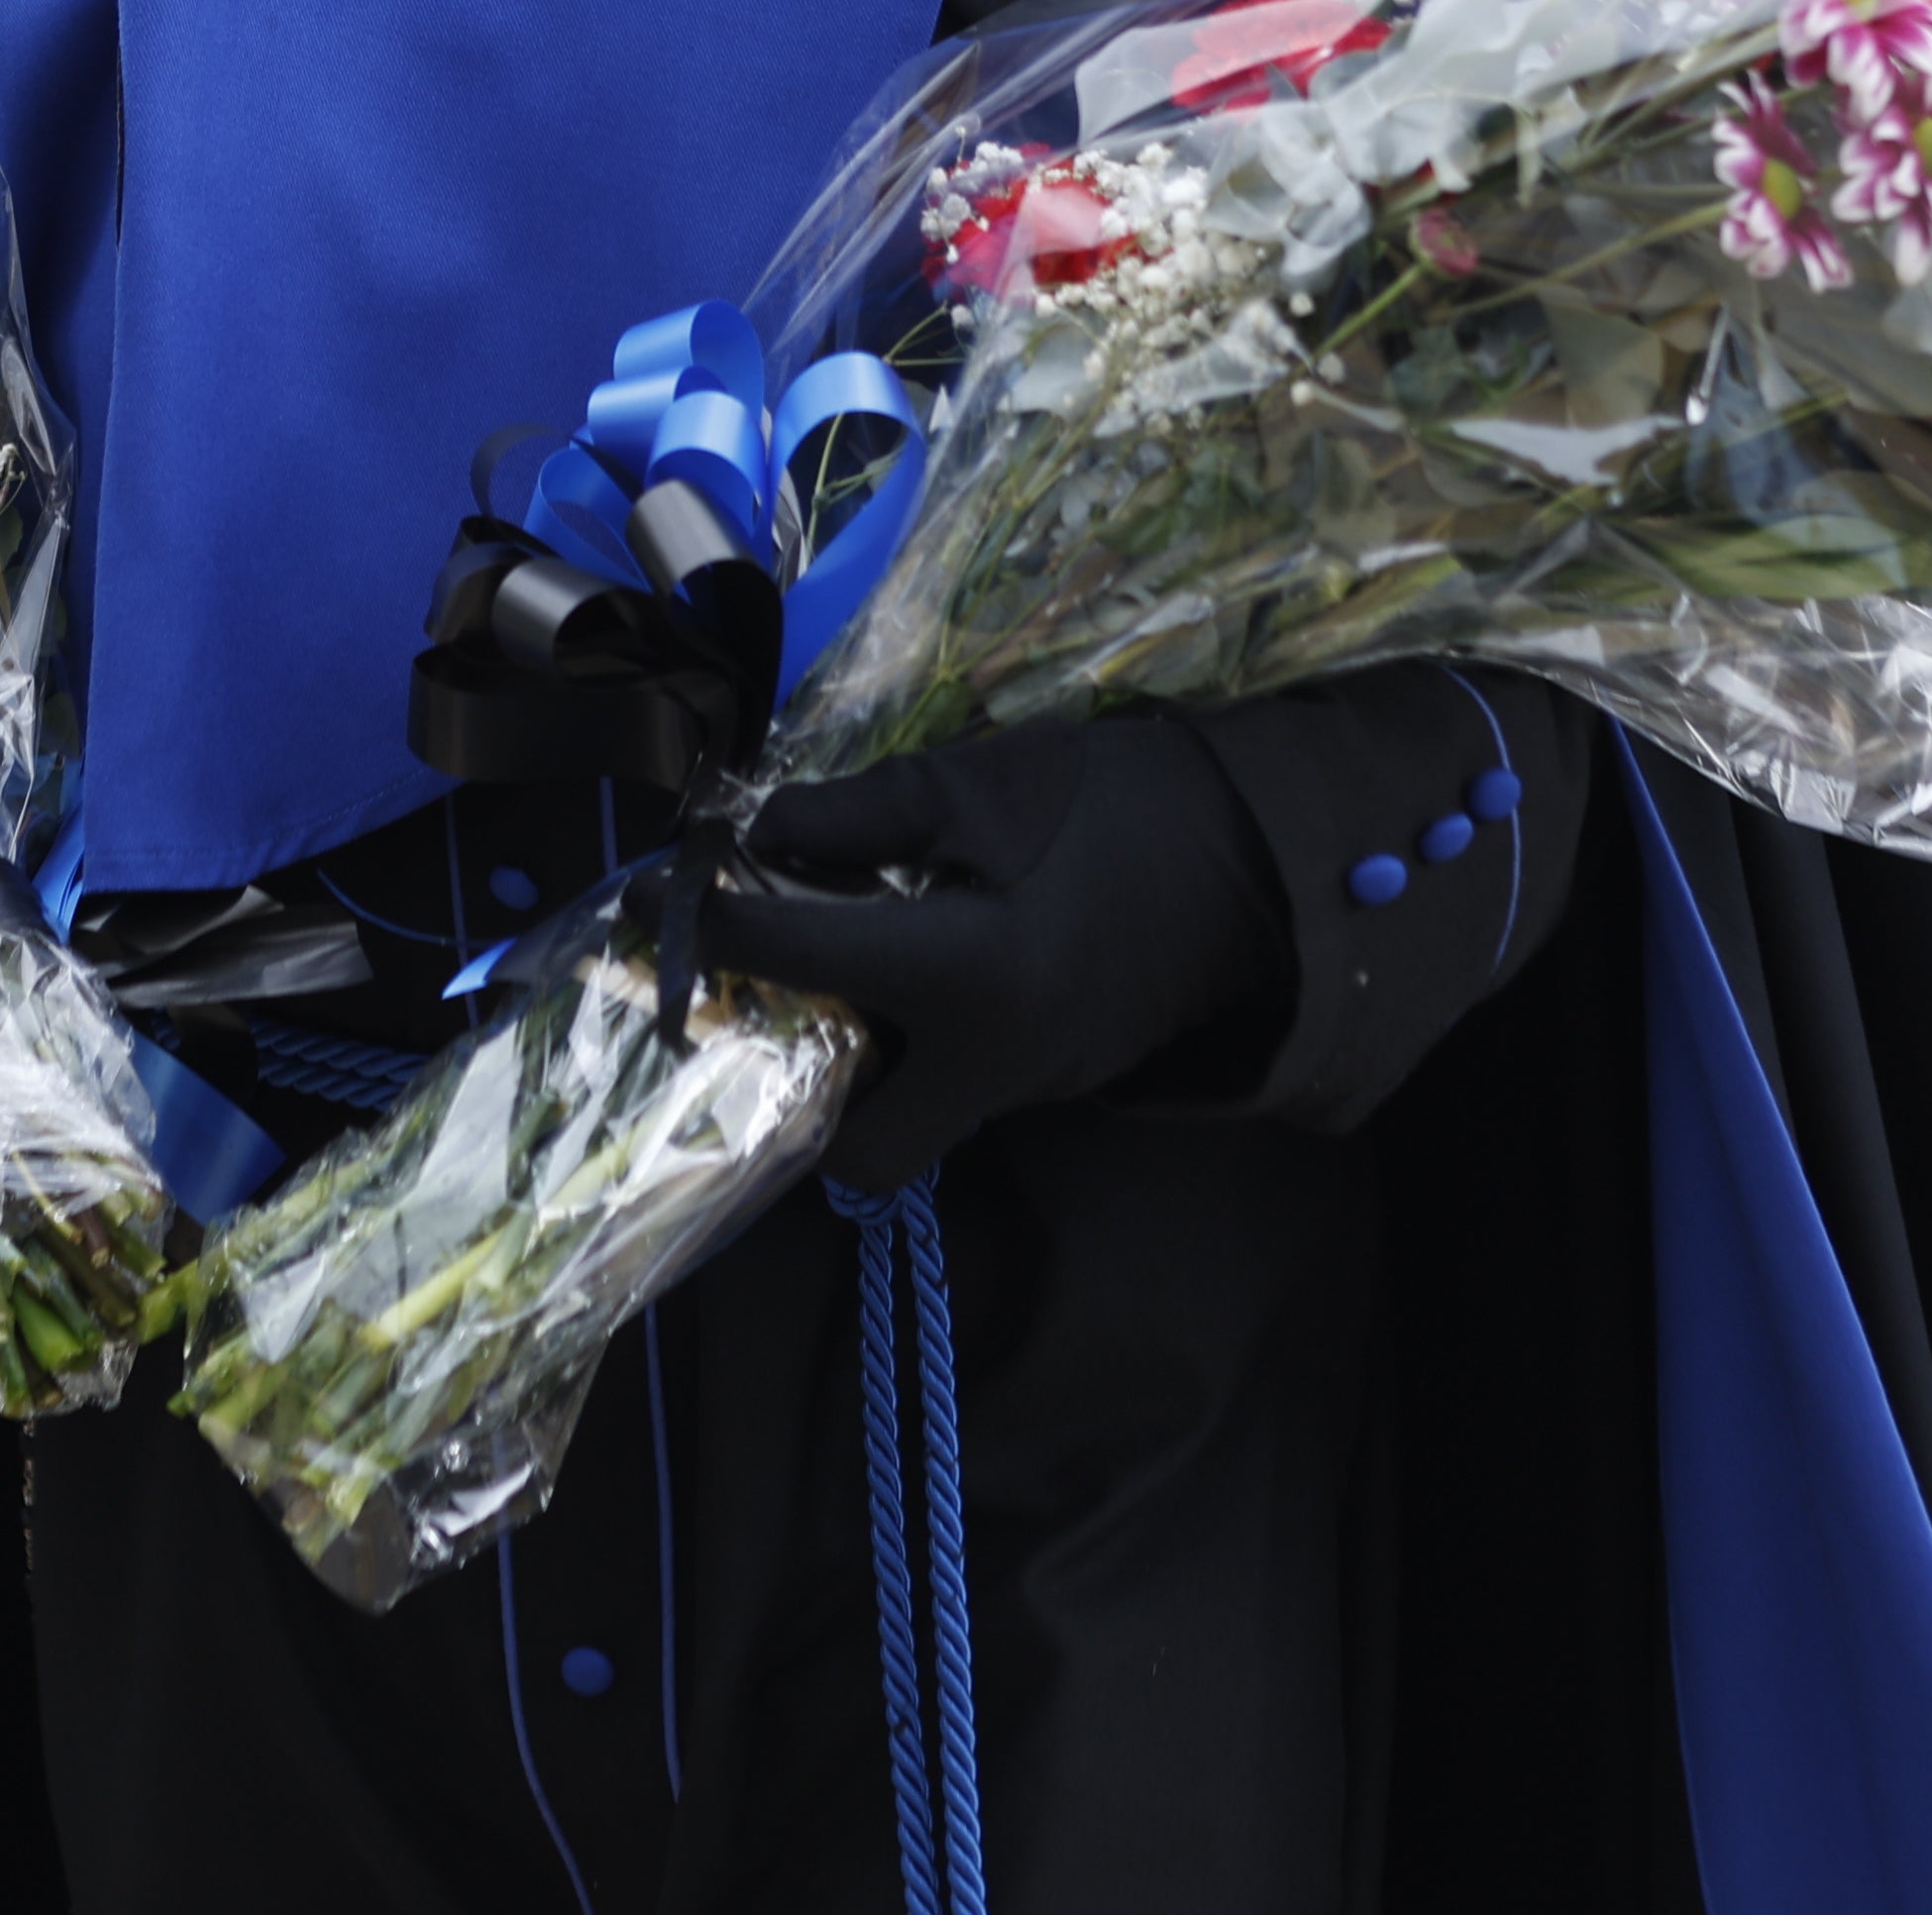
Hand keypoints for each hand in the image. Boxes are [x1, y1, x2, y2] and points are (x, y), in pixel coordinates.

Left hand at [697, 719, 1285, 1191]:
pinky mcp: (1063, 1079)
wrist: (1269, 855)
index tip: (662, 889)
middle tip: (769, 991)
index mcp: (962, 975)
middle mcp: (990, 1063)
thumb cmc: (1122, 802)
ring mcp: (1034, 1087)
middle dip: (796, 1091)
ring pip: (909, 1122)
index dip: (707, 920)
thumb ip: (858, 817)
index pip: (792, 959)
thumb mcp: (983, 782)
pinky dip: (916, 1044)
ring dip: (856, 1065)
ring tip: (827, 968)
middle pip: (859, 1149)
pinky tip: (908, 964)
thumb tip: (760, 838)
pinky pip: (960, 1087)